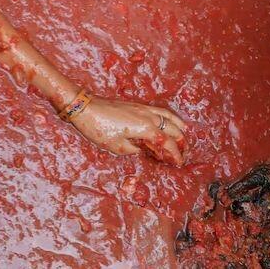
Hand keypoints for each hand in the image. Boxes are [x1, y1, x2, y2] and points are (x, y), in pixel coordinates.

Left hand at [69, 96, 187, 165]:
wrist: (85, 107)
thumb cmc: (98, 128)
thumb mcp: (116, 146)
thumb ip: (135, 149)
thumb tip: (145, 150)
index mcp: (145, 128)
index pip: (166, 143)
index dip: (174, 155)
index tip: (178, 164)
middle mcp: (148, 116)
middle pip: (171, 129)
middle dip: (180, 142)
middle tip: (184, 153)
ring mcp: (142, 108)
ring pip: (168, 116)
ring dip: (177, 126)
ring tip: (185, 134)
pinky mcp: (136, 105)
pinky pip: (158, 110)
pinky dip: (168, 116)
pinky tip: (167, 120)